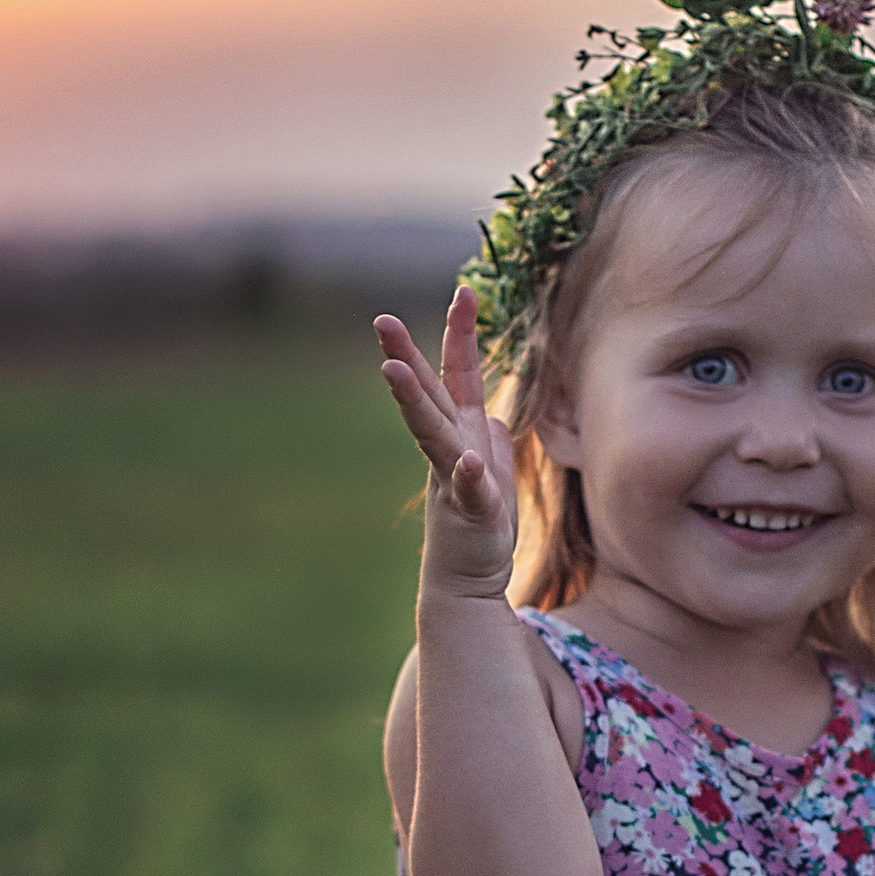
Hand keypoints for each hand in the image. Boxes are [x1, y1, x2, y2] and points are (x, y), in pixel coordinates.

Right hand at [375, 285, 521, 601]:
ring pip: (433, 434)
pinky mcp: (469, 514)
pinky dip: (469, 477)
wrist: (468, 584)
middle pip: (426, 395)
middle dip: (405, 356)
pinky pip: (470, 492)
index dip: (460, 335)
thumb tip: (492, 418)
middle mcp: (449, 450)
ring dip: (413, 403)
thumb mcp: (491, 474)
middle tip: (382, 321)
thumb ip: (489, 441)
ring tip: (392, 371)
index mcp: (460, 433)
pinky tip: (469, 463)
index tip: (464, 291)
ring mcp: (453, 481)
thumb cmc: (480, 528)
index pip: (457, 375)